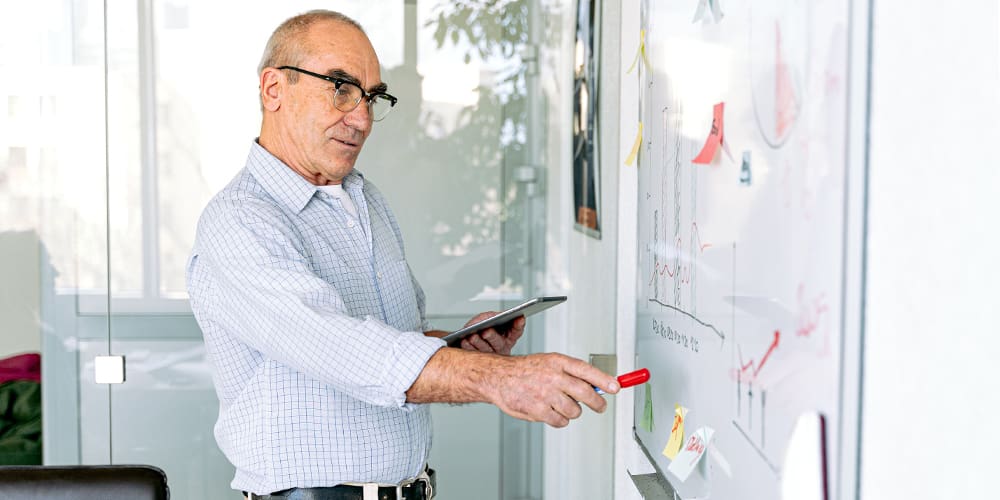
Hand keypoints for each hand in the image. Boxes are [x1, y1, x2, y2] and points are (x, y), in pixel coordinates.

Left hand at [458, 312, 524, 355]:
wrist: (467, 338)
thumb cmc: (481, 327)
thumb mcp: (489, 318)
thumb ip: (493, 316)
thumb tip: (494, 316)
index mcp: (508, 337)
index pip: (517, 331)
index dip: (519, 325)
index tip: (520, 317)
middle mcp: (501, 348)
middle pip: (498, 343)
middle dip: (492, 336)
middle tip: (486, 332)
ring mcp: (489, 355)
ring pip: (484, 350)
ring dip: (478, 343)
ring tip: (472, 336)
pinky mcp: (476, 359)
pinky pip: (472, 354)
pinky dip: (468, 347)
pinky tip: (464, 341)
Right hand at [489, 353, 619, 427]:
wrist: (499, 378)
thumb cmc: (526, 370)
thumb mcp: (550, 362)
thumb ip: (572, 373)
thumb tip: (596, 385)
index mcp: (557, 362)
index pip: (587, 370)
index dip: (604, 380)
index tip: (616, 387)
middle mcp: (553, 377)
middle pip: (585, 393)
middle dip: (597, 403)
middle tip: (600, 406)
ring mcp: (545, 394)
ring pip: (574, 410)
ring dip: (573, 411)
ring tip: (562, 404)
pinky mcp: (538, 410)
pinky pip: (560, 421)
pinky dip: (559, 419)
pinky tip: (552, 411)